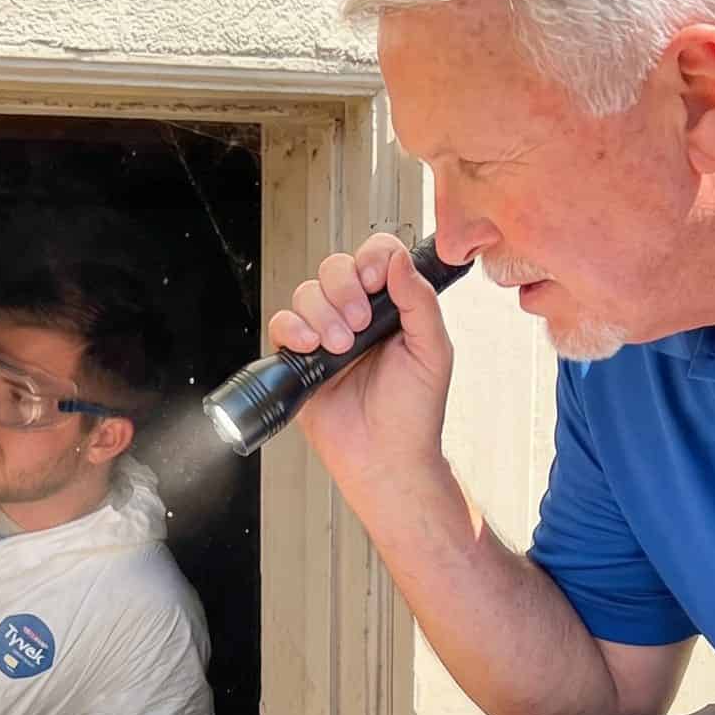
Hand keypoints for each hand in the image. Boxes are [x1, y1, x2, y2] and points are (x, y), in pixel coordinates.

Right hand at [267, 234, 454, 485]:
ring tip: (340, 348)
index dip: (371, 259)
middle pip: (335, 268)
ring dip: (322, 315)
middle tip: (359, 324)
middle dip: (344, 290)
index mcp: (393, 308)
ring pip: (307, 293)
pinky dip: (293, 329)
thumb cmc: (413, 414)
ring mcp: (326, 336)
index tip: (376, 280)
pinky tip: (311, 348)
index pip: (376, 257)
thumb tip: (400, 260)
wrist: (385, 457)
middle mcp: (358, 317)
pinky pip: (282, 324)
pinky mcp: (300, 359)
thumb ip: (419, 301)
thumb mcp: (432, 351)